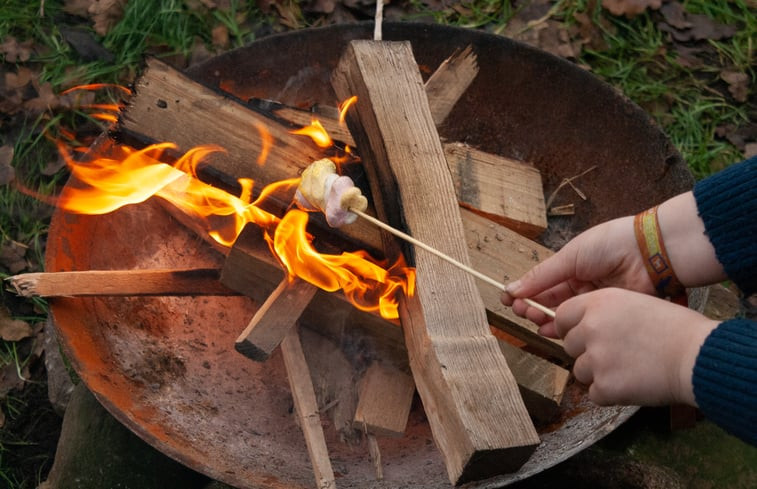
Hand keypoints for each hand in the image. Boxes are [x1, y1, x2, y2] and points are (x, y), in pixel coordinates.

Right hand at [502, 215, 653, 331]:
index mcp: (572, 267)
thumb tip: (511, 289)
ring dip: (545, 319)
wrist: (651, 252)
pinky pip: (581, 325)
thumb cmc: (612, 244)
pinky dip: (564, 329)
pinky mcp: (607, 316)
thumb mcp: (570, 256)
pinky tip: (550, 330)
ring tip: (533, 320)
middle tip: (521, 311)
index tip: (508, 299)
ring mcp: (594, 302)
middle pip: (550, 302)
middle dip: (532, 307)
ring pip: (563, 316)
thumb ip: (541, 276)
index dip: (525, 292)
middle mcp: (581, 286)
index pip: (542, 284)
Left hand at [554, 288, 717, 405]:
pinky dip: (610, 393)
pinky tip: (633, 383)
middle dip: (588, 352)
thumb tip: (580, 326)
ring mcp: (596, 358)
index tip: (582, 335)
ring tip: (630, 367)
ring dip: (599, 373)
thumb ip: (602, 312)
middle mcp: (591, 328)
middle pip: (569, 346)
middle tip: (617, 354)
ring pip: (580, 371)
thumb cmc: (674, 328)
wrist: (697, 356)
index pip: (562, 315)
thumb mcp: (634, 302)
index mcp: (598, 303)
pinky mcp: (605, 386)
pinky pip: (594, 393)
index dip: (571, 327)